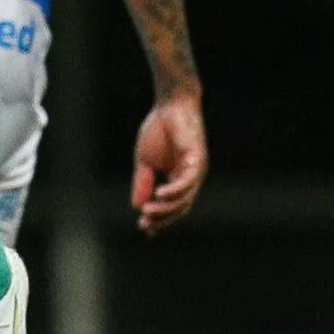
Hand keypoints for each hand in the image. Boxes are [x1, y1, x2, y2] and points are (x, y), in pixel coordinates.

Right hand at [130, 92, 208, 231]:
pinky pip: (188, 181)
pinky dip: (175, 190)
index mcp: (179, 179)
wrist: (170, 105)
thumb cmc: (159, 130)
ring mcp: (196, 170)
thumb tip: (136, 206)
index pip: (171, 207)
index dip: (158, 219)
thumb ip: (143, 183)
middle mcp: (190, 178)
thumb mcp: (145, 162)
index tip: (144, 228)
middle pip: (180, 208)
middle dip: (162, 218)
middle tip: (144, 224)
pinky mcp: (197, 158)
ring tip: (148, 211)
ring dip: (166, 208)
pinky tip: (159, 194)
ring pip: (185, 198)